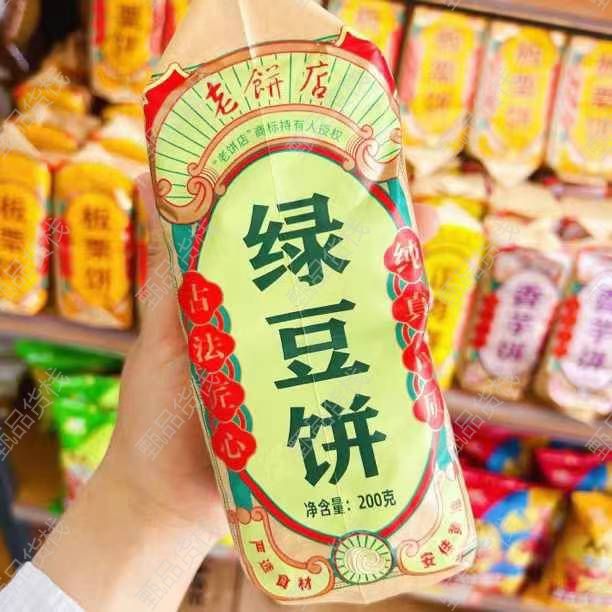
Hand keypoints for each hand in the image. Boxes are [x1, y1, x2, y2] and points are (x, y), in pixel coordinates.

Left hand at [106, 181, 438, 533]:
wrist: (164, 499)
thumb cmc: (155, 411)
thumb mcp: (162, 333)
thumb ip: (168, 270)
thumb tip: (146, 179)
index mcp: (255, 306)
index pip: (301, 250)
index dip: (331, 214)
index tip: (368, 180)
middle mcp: (290, 334)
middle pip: (347, 286)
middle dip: (389, 254)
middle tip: (427, 223)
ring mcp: (310, 377)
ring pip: (366, 336)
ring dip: (399, 311)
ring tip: (426, 285)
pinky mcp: (322, 418)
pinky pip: (365, 391)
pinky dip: (392, 375)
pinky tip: (417, 358)